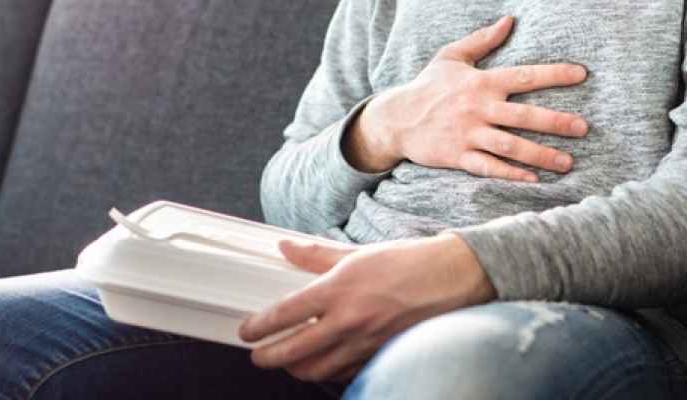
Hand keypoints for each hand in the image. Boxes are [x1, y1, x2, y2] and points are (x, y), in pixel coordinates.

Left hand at [239, 234, 495, 381]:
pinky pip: (344, 374)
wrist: (450, 278)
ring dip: (295, 369)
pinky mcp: (380, 356)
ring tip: (287, 361)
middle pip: (293, 352)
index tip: (246, 331)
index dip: (259, 327)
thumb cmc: (405, 262)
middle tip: (257, 355)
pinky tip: (322, 363)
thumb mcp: (355, 253)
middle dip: (267, 357)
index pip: (285, 314)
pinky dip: (327, 372)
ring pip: (316, 370)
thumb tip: (284, 247)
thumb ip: (315, 254)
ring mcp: (365, 343)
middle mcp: (348, 320)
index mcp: (338, 290)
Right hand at [345, 16, 588, 180]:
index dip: (554, 75)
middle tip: (583, 128)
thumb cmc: (426, 87)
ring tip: (567, 162)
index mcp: (480, 82)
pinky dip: (510, 173)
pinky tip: (532, 179)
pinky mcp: (457, 156)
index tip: (582, 75)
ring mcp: (467, 134)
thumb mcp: (450, 57)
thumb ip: (481, 40)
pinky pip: (488, 167)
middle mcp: (477, 108)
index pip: (523, 76)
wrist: (395, 119)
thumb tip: (509, 21)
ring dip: (540, 154)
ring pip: (509, 145)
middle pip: (523, 116)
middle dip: (555, 122)